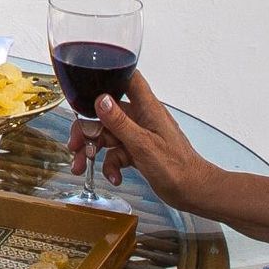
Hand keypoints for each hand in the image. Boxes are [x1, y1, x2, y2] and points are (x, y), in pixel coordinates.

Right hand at [69, 71, 218, 211]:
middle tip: (75, 145)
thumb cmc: (178, 168)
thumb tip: (101, 100)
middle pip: (106, 113)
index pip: (128, 79)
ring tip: (82, 166)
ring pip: (108, 136)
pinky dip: (111, 166)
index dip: (109, 77)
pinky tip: (114, 177)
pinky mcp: (138, 152)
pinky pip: (116, 154)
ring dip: (93, 151)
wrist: (193, 191)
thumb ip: (120, 122)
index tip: (87, 87)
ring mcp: (139, 135)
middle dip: (88, 130)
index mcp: (147, 108)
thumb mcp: (143, 145)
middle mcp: (142, 118)